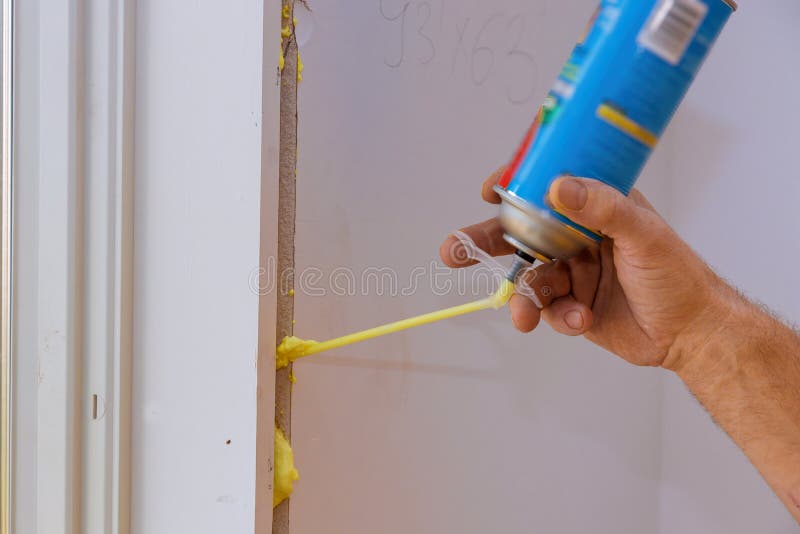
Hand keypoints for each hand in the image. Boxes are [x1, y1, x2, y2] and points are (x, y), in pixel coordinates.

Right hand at [439, 169, 734, 368]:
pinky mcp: (572, 304)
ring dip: (526, 298)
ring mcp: (573, 271)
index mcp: (597, 206)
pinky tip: (580, 320)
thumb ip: (602, 208)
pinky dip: (557, 317)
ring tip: (525, 318)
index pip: (548, 185)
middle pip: (522, 233)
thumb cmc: (677, 275)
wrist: (691, 334)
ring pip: (529, 278)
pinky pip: (547, 309)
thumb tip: (559, 186)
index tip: (488, 191)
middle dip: (485, 243)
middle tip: (453, 251)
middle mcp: (579, 236)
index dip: (515, 185)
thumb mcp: (643, 234)